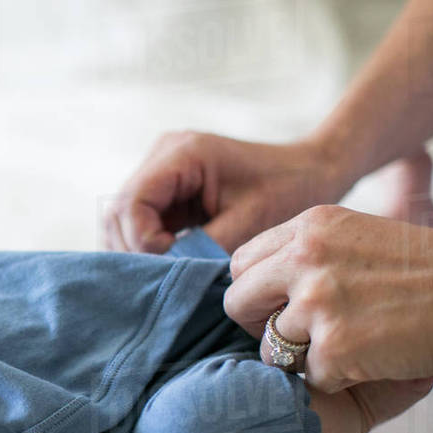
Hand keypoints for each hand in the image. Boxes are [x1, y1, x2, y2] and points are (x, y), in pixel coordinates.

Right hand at [104, 132, 349, 254]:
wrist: (312, 169)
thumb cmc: (289, 190)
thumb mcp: (249, 224)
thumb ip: (204, 248)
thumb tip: (169, 278)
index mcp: (182, 154)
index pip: (132, 203)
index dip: (141, 240)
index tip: (172, 263)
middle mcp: (163, 154)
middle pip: (119, 210)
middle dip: (135, 249)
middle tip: (165, 276)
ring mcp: (160, 169)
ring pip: (122, 218)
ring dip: (138, 249)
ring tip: (168, 271)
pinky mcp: (166, 186)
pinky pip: (139, 220)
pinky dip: (148, 245)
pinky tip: (169, 261)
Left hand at [225, 204, 432, 391]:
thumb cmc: (429, 271)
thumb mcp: (358, 237)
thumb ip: (305, 253)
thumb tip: (256, 281)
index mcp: (310, 228)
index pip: (241, 264)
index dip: (256, 292)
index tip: (278, 305)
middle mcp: (305, 259)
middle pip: (239, 303)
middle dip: (260, 326)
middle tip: (298, 336)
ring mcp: (319, 304)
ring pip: (270, 348)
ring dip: (302, 357)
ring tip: (349, 345)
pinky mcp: (336, 348)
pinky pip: (308, 376)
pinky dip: (336, 378)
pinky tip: (371, 360)